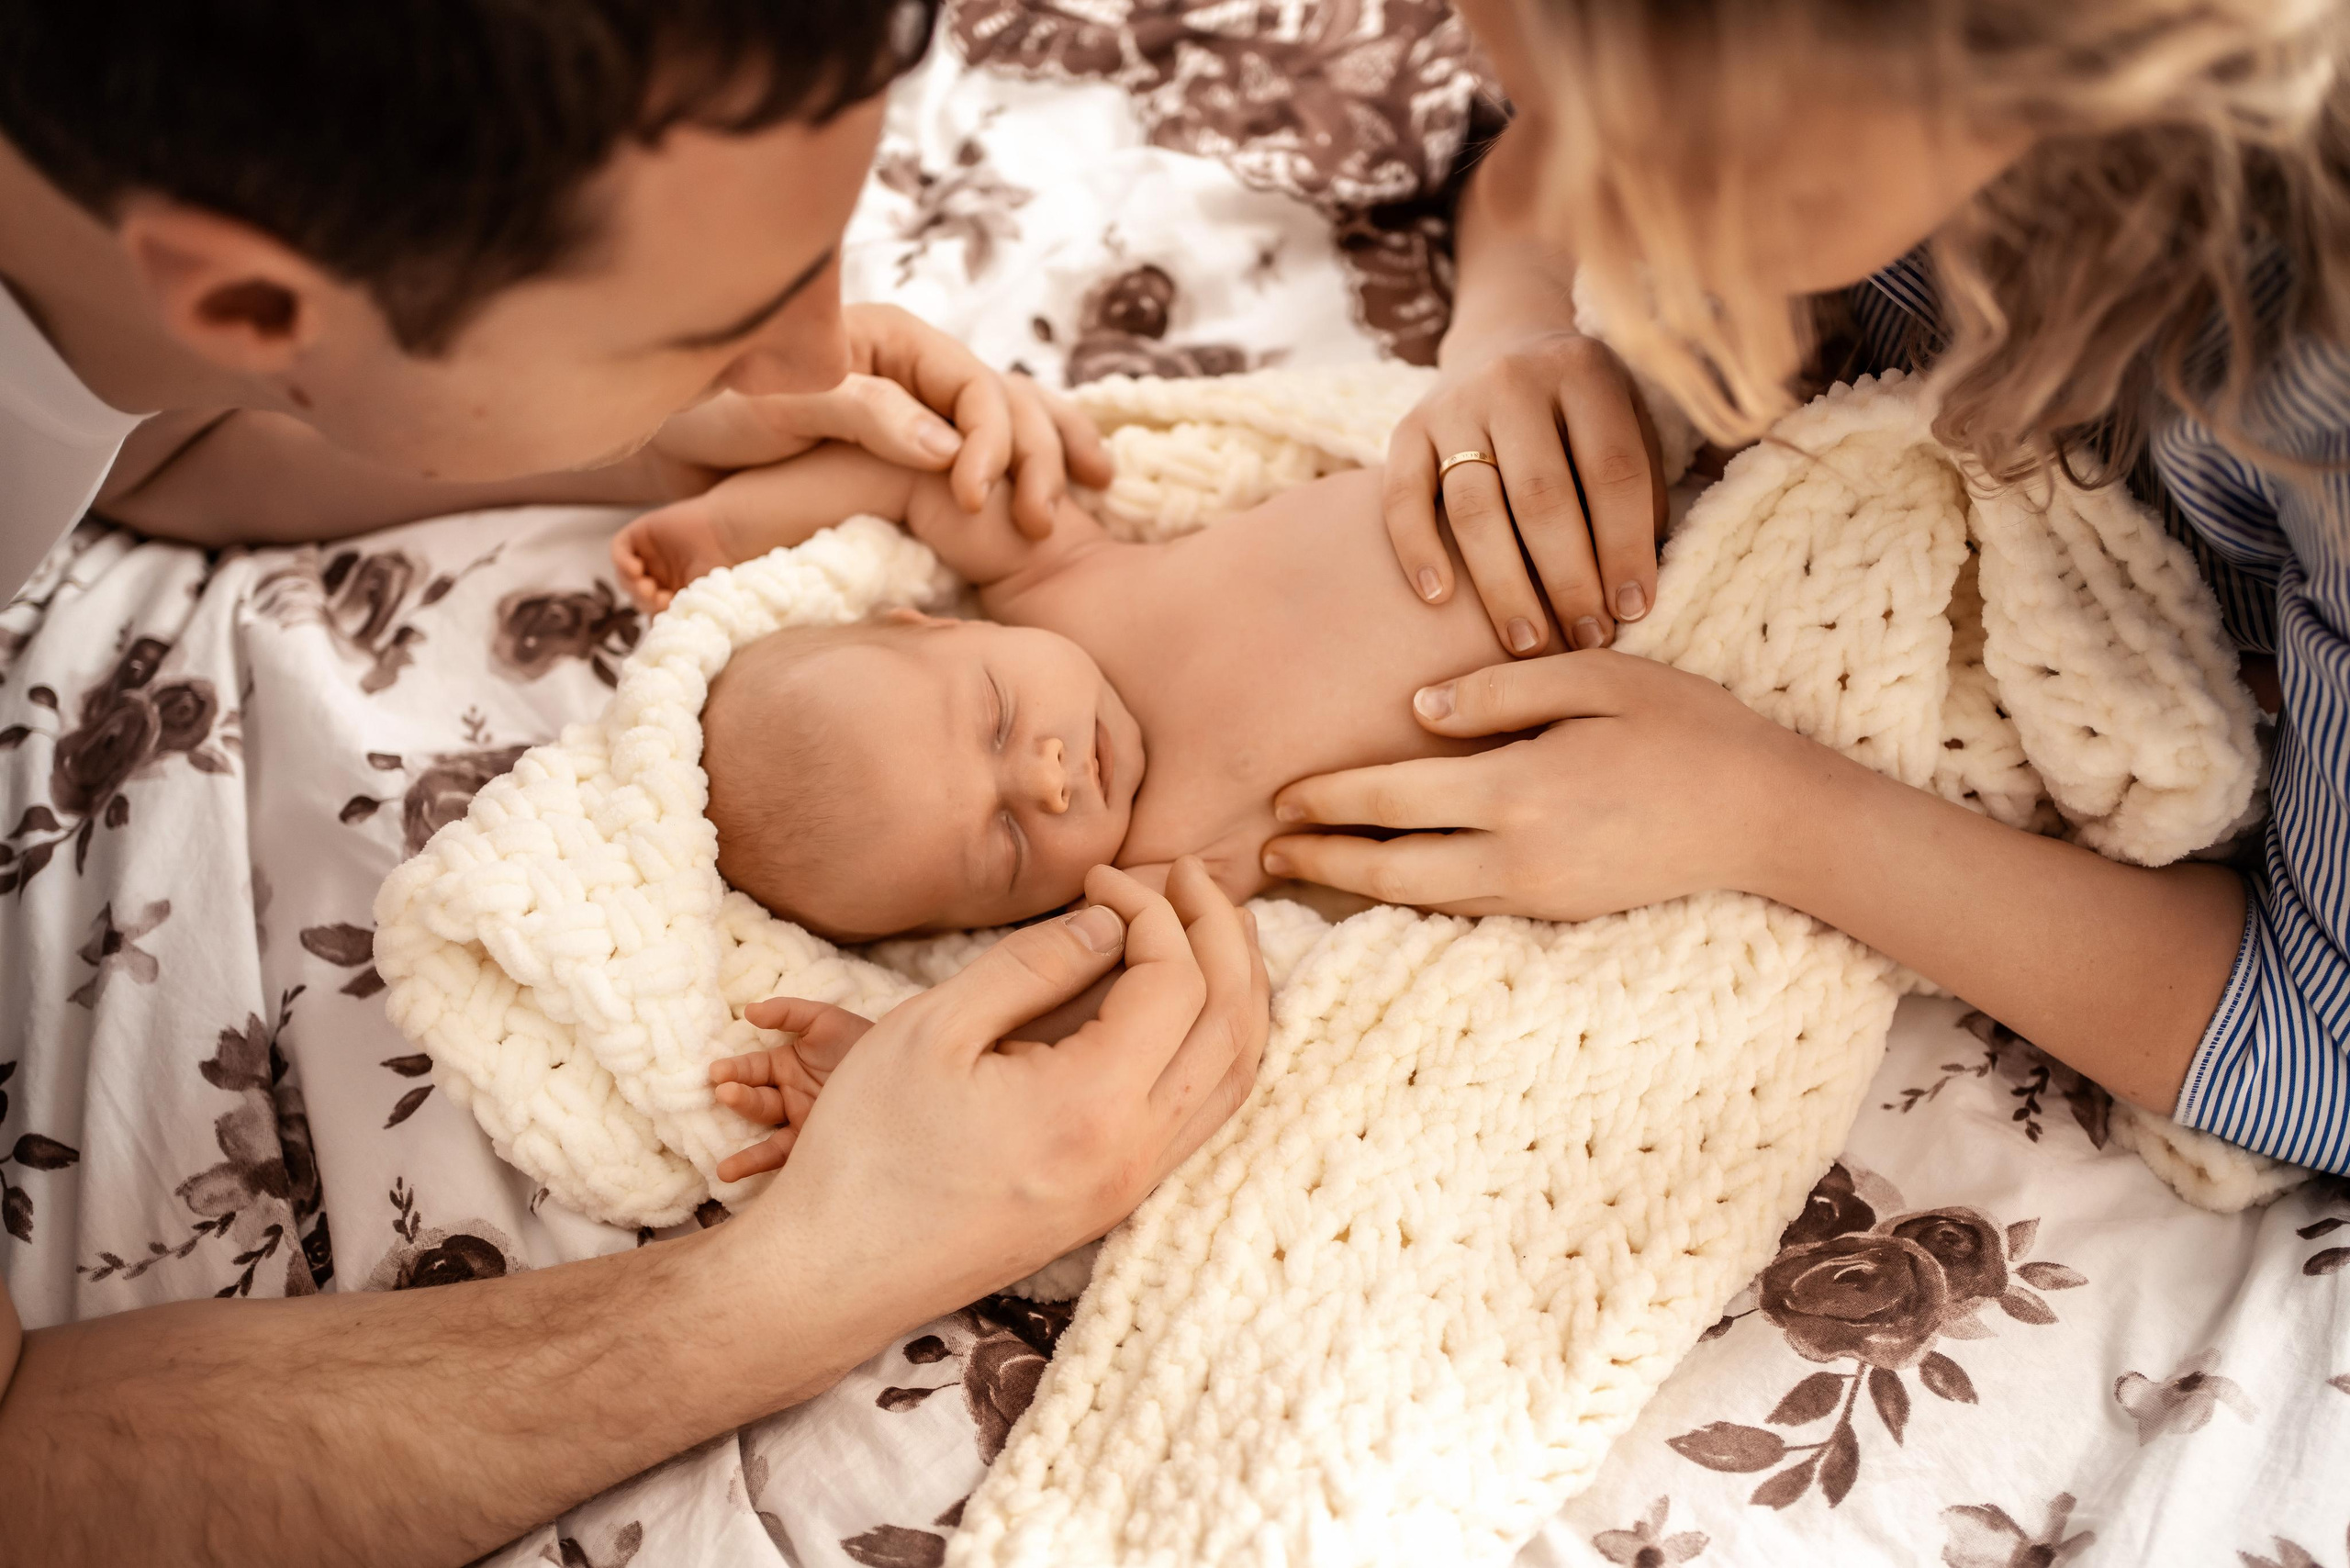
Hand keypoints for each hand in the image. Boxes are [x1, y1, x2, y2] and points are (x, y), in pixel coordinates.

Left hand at [611, 494, 734, 610]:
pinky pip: (619, 548)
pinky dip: (621, 561)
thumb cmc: (719, 569)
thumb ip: (675, 614)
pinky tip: (635, 569)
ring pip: (624, 574)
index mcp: (673, 588)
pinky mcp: (642, 533)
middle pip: (634, 592)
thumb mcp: (696, 599)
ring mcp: (650, 552)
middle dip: (642, 601)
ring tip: (647, 587)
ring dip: (631, 585)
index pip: (648, 605)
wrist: (725, 536)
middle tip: (659, 599)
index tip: (661, 619)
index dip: (649, 613)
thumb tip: (655, 632)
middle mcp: (660, 570)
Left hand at [649, 304, 1111, 537]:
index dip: (990, 443)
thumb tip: (948, 449)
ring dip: (1053, 462)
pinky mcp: (914, 451)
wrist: (674, 442)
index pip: (976, 387)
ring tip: (1083, 504)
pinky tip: (1064, 504)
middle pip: (1009, 407)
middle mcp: (920, 371)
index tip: (972, 502)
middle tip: (1039, 526)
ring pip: (1015, 426)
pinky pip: (989, 457)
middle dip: (1035, 461)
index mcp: (896, 344)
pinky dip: (1027, 477)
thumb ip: (862, 415)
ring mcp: (923, 409)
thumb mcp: (778, 408)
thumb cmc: (711, 412)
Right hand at [707, 1002, 873, 1181]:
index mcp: (787, 1066)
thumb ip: (788, 1013)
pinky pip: (787, 1159)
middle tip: (725, 1093)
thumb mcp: (826, 1020)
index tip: (717, 1073)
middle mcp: (790, 1097)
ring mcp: (803, 1124)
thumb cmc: (862, 1041)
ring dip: (746, 1154)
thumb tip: (748, 1011)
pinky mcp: (817, 1146)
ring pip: (768, 1139)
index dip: (735, 1070)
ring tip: (723, 1168)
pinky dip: (763, 1171)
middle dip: (739, 1099)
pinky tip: (741, 1180)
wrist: (905, 1072)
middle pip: (757, 1102)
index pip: (753, 1069)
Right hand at [748, 859, 1268, 1313]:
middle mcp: (1135, 1153)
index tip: (1098, 875)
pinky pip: (1204, 1112)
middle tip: (1188, 872)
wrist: (835, 1275)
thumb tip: (1108, 921)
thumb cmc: (868, 1148)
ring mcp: (1132, 1186)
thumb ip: (1031, 965)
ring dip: (1238, 989)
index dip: (1151, 908)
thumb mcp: (932, 1029)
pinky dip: (1217, 1044)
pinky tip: (1191, 1007)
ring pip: (1234, 1075)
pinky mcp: (1115, 1201)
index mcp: (1093, 1106)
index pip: (1176, 980)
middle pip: (1232, 1023)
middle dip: (1221, 933)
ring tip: (1213, 925)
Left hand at [1261, 652, 1802, 919]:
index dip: (1330, 799)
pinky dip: (1410, 894)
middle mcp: (1516, 856)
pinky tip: (1384, 879)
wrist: (1764, 816)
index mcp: (1518, 790)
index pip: (1394, 796)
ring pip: (1421, 897)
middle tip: (1263, 854)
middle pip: (1389, 868)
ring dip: (1356, 886)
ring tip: (1304, 871)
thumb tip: (1417, 708)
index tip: (1280, 796)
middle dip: (1320, 863)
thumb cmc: (1685, 728)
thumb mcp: (1596, 678)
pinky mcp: (1556, 911)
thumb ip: (1499, 689)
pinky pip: (1463, 905)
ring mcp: (1536, 894)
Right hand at [1384, 332, 1665, 656]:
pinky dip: (1417, 550)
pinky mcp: (1407, 427)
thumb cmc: (1580, 410)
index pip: (1611, 471)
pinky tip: (1439, 599)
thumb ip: (1638, 491)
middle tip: (1584, 639)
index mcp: (1585, 373)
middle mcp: (1515, 380)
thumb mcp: (1628, 422)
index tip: (1632, 610)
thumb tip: (1635, 590)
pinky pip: (1402, 497)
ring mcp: (1454, 403)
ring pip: (1474, 507)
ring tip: (1527, 641)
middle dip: (1567, 580)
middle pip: (1541, 496)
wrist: (1505, 341)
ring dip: (1502, 585)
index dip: (1625, 547)